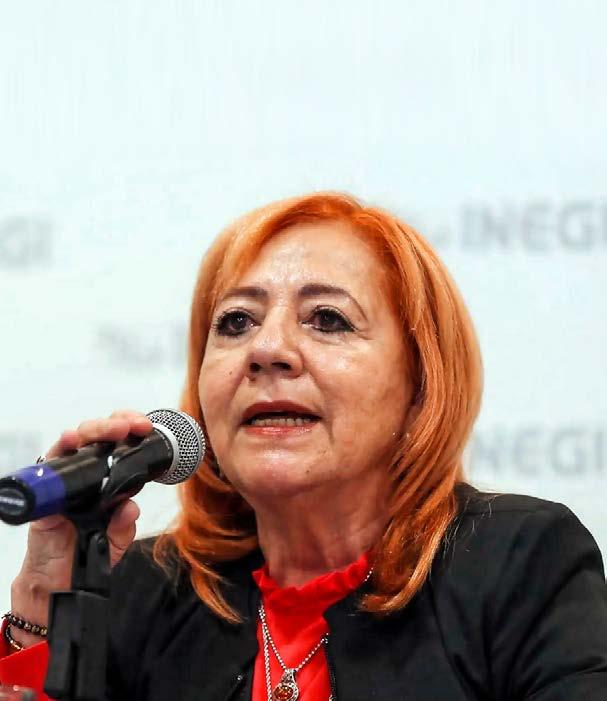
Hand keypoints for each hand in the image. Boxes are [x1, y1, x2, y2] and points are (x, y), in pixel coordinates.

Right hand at [9, 410, 152, 647]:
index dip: (132, 429)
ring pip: (77, 440)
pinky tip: (71, 439)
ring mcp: (65, 478)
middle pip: (99, 435)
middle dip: (117, 423)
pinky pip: (50, 463)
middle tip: (133, 425)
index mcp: (107, 479)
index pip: (119, 443)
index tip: (146, 428)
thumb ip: (124, 524)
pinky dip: (61, 447)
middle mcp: (86, 474)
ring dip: (95, 429)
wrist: (58, 580)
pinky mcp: (46, 489)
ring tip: (113, 428)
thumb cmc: (86, 553)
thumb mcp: (116, 540)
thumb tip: (130, 508)